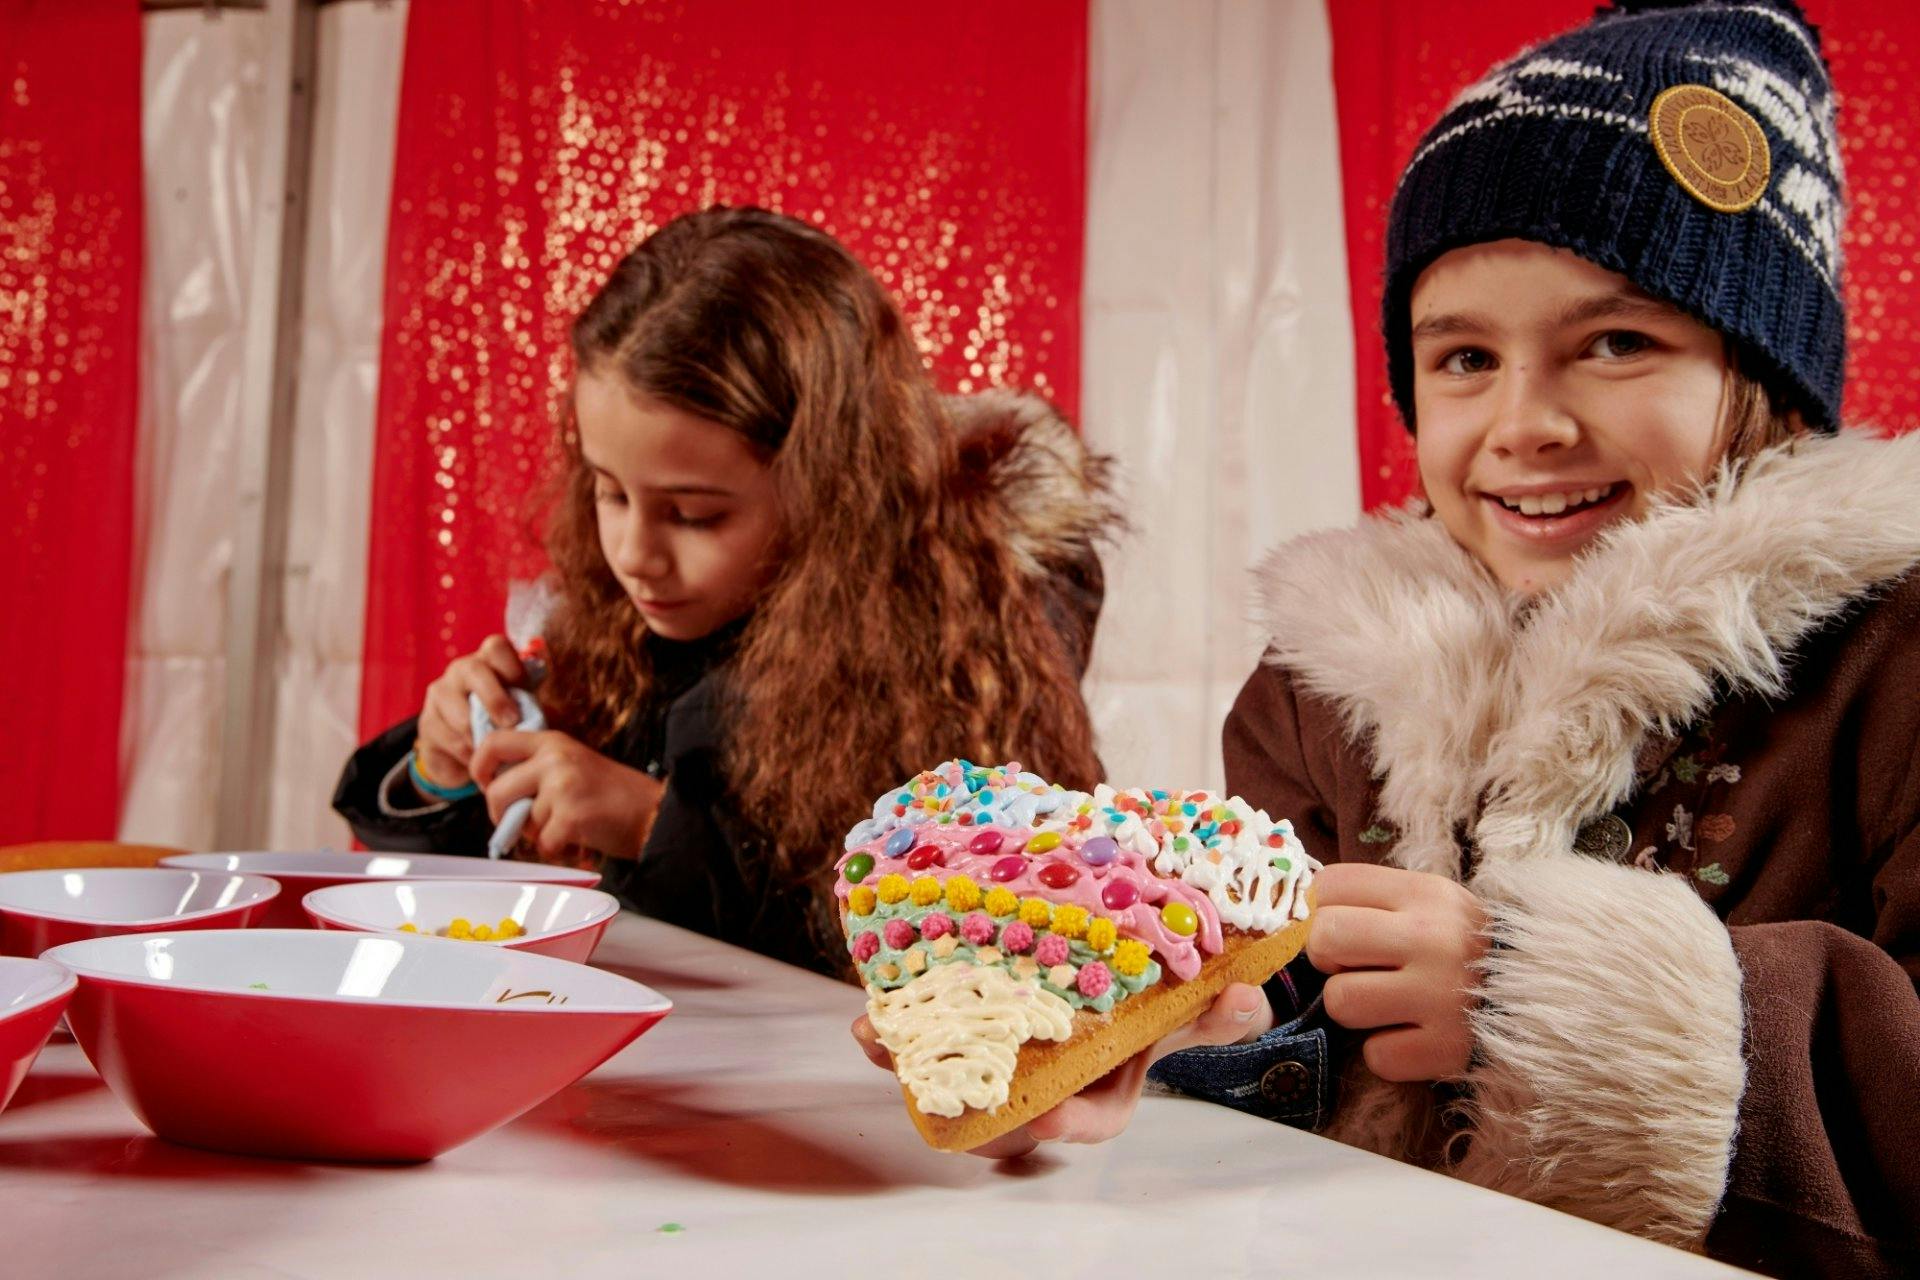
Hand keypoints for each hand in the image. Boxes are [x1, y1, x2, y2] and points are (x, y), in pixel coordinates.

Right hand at [414, 634, 526, 787]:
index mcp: (488, 660)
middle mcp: (461, 670)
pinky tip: (482, 762)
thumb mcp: (523, 711)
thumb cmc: (504, 724)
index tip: (525, 689)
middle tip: (512, 723)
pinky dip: (471, 755)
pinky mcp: (427, 722)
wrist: (465, 753)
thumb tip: (544, 716)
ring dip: (483, 736)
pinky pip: (452, 740)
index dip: (512, 668)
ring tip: (500, 752)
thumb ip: (532, 707)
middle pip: (474, 670)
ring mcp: (440, 694)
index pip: (496, 647)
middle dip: (495, 699)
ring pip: (460, 713)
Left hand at [469, 729, 664, 861]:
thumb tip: (495, 787)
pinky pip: (542, 843)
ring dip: (539, 833)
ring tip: (569, 826)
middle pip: (496, 791)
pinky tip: (576, 840)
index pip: (494, 742)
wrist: (655, 811)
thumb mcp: (573, 764)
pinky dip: (556, 849)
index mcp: (552, 742)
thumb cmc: (613, 794)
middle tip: (522, 823)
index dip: (479, 766)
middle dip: (502, 816)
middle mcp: (555, 759)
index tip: (485, 783)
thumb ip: (537, 768)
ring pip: (522, 822)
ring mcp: (563, 786)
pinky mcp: (572, 815)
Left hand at [850, 982, 1273, 1157]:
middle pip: (1005, 1116)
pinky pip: (926, 1041)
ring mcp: (1000, 1053)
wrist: (1120, 953)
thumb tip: (1241, 996)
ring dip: (914, 1064)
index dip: (1070, 1122)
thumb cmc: (1154, 990)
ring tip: (882, 1040)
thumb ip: (1213, 1005)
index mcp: (1103, 1080)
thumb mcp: (1187, 997)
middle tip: (941, 1088)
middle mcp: (1047, 1078)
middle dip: (968, 1107)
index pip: (1091, 1117)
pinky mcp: (964, 1022)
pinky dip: (897, 1033)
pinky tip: (869, 1019)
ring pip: (954, 1079)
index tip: (1047, 1114)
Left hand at [1307, 861, 1487, 1081]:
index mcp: (1425, 893)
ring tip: (1388, 1004)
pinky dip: (1388, 1053)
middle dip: (1328, 959)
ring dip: (1354, 1009)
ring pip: (1341, 1000)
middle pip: (1324, 938)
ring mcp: (1441, 995)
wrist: (1548, 998)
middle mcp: (1433, 938)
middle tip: (1357, 969)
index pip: (1329, 886)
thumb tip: (1299, 908)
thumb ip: (1373, 900)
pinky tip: (1413, 1036)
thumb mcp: (1431, 904)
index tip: (1346, 930)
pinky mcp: (1447, 1049)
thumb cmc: (1467, 949)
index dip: (1322, 911)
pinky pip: (1378, 1056)